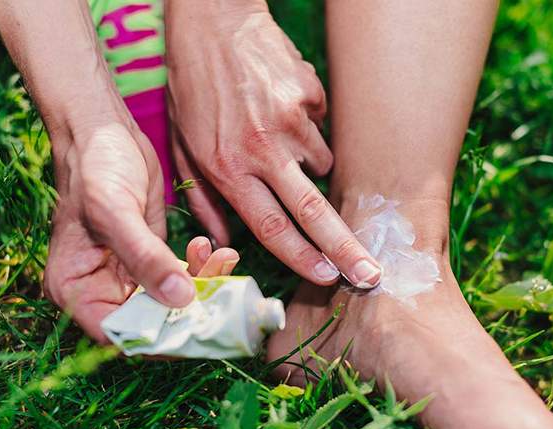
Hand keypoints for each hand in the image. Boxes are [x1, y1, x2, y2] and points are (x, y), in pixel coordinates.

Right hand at [44, 120, 202, 341]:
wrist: (104, 131)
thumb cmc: (96, 167)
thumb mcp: (116, 212)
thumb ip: (145, 258)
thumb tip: (179, 300)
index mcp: (74, 289)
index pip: (119, 334)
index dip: (159, 339)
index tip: (199, 329)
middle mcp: (98, 290)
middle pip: (149, 324)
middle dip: (189, 313)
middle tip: (224, 300)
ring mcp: (125, 276)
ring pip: (170, 303)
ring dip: (201, 288)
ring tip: (222, 260)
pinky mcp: (149, 258)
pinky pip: (179, 279)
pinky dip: (200, 270)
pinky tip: (210, 248)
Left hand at [165, 2, 381, 287]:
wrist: (214, 22)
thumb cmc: (191, 87)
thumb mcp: (181, 145)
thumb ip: (203, 197)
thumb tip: (223, 241)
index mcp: (228, 166)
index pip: (271, 226)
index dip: (302, 258)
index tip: (327, 278)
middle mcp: (263, 148)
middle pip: (312, 211)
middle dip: (345, 248)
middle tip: (371, 273)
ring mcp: (291, 120)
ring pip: (322, 166)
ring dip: (311, 168)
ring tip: (279, 141)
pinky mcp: (310, 95)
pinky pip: (322, 128)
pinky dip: (309, 129)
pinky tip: (281, 110)